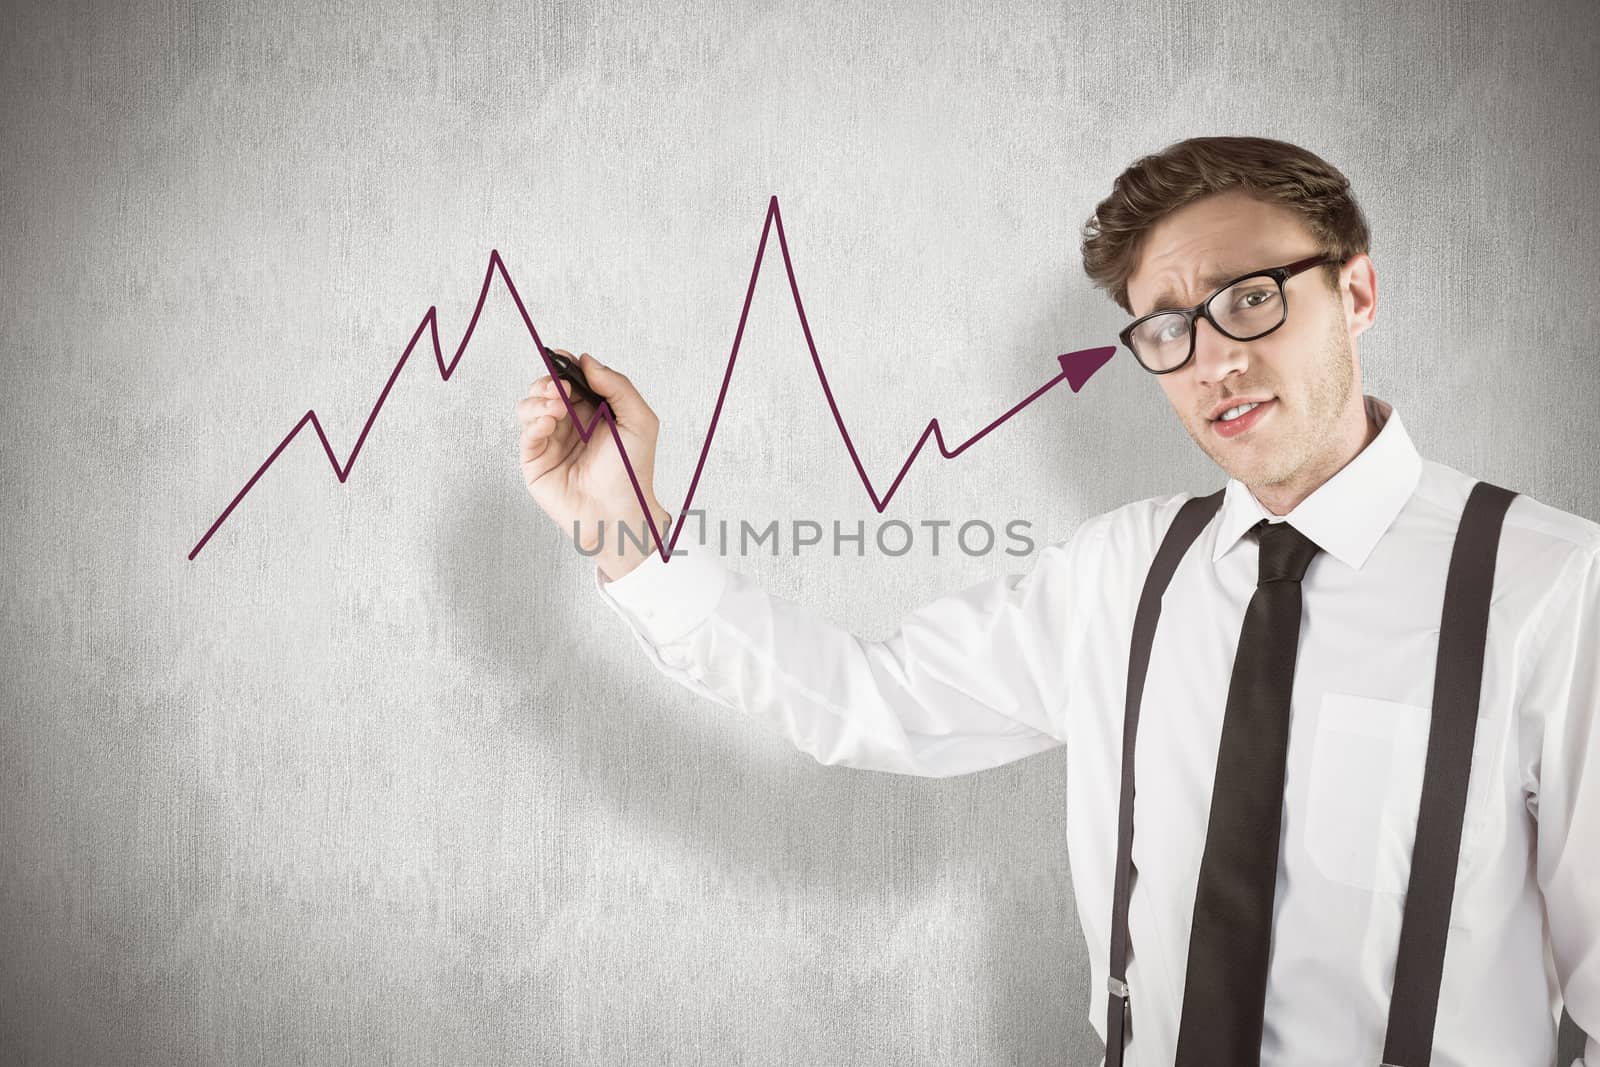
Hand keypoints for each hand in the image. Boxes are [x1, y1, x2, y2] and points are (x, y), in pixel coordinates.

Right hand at [516, 350, 669, 580]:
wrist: (619, 512)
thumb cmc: (633, 472)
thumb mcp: (639, 420)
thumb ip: (617, 385)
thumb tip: (587, 361)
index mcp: (593, 412)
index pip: (572, 379)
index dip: (564, 366)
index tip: (563, 357)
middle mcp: (570, 424)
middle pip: (545, 389)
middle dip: (549, 381)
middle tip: (560, 389)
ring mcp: (551, 442)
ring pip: (529, 406)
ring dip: (539, 399)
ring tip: (557, 408)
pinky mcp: (536, 462)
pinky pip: (525, 434)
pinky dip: (533, 422)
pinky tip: (549, 422)